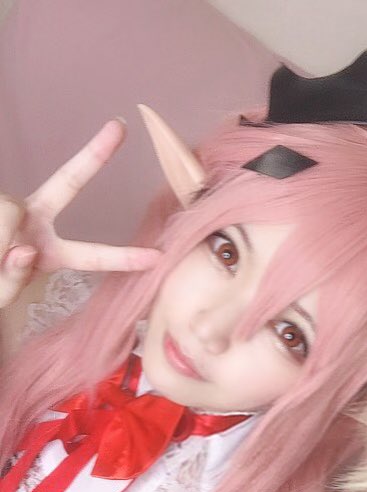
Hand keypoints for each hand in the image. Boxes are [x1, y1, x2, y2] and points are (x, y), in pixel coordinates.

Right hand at [0, 118, 161, 309]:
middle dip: (93, 156)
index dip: (122, 257)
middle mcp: (33, 220)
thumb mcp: (0, 294)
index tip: (157, 257)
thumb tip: (21, 247)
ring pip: (9, 212)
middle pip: (67, 184)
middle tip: (119, 127)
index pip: (89, 253)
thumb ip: (12, 279)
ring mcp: (10, 208)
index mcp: (47, 250)